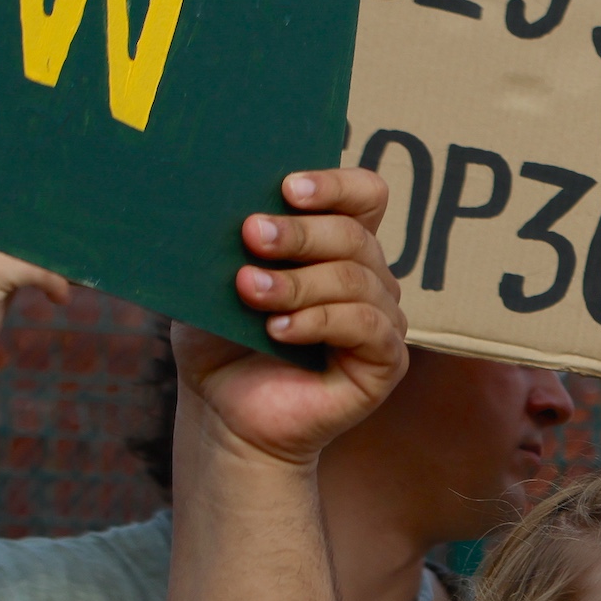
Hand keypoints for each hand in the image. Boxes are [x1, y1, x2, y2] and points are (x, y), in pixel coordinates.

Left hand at [176, 169, 406, 468]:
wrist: (224, 415)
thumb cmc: (221, 343)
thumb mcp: (213, 284)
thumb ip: (227, 247)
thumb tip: (220, 208)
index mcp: (337, 245)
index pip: (364, 196)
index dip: (336, 185)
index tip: (287, 188)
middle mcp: (370, 276)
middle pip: (353, 235)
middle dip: (300, 233)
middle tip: (251, 234)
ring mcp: (383, 319)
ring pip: (356, 280)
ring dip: (298, 283)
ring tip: (249, 291)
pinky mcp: (386, 361)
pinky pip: (366, 326)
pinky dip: (319, 322)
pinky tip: (278, 331)